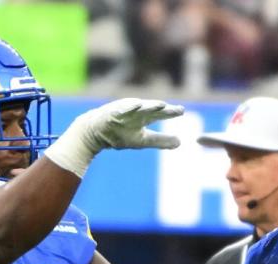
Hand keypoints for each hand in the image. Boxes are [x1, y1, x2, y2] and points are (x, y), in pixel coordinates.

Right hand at [45, 98, 182, 177]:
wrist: (95, 132)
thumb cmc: (120, 135)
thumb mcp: (142, 140)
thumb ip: (160, 140)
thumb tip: (180, 143)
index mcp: (144, 118)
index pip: (160, 115)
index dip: (171, 113)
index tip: (182, 111)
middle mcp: (136, 112)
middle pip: (152, 109)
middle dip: (162, 108)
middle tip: (175, 108)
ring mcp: (124, 112)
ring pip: (139, 107)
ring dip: (150, 106)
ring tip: (161, 105)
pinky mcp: (112, 113)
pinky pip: (121, 109)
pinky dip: (129, 107)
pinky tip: (137, 105)